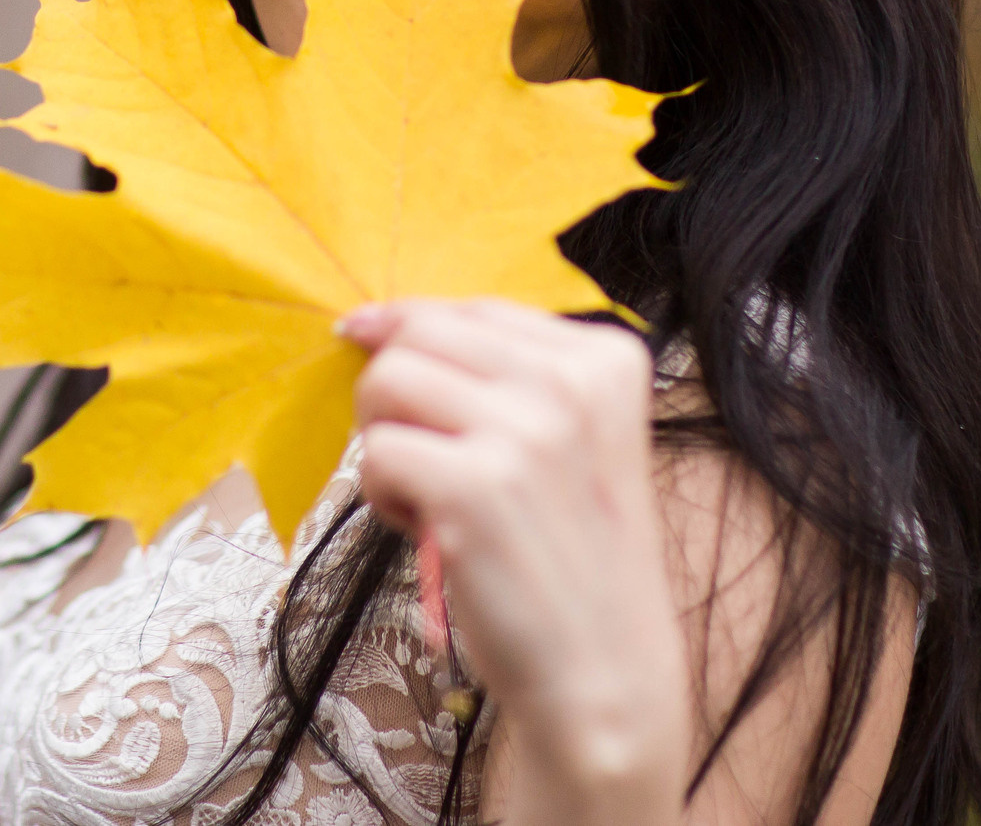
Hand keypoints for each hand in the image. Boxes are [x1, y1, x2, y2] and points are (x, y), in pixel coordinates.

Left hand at [341, 297, 690, 825]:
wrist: (605, 675)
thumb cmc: (570, 556)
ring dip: (385, 441)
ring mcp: (525, 431)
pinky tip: (428, 532)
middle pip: (419, 332)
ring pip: (386, 381)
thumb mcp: (573, 439)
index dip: (414, 334)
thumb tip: (374, 322)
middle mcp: (572, 381)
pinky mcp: (473, 487)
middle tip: (426, 458)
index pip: (471, 306)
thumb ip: (504, 375)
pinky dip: (381, 496)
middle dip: (395, 392)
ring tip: (431, 497)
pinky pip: (375, 453)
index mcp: (606, 358)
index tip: (388, 364)